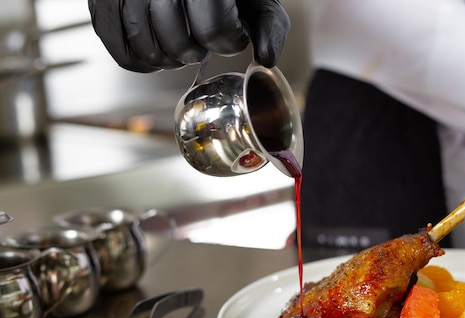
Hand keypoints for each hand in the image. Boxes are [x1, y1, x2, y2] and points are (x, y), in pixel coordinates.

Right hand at [88, 0, 289, 72]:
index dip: (229, 43)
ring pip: (144, 42)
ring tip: (181, 48)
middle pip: (177, 40)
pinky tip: (154, 59)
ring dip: (168, 59)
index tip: (233, 36)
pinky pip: (112, 39)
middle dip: (196, 53)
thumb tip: (266, 58)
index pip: (214, 28)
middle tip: (203, 44)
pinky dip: (134, 60)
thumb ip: (269, 26)